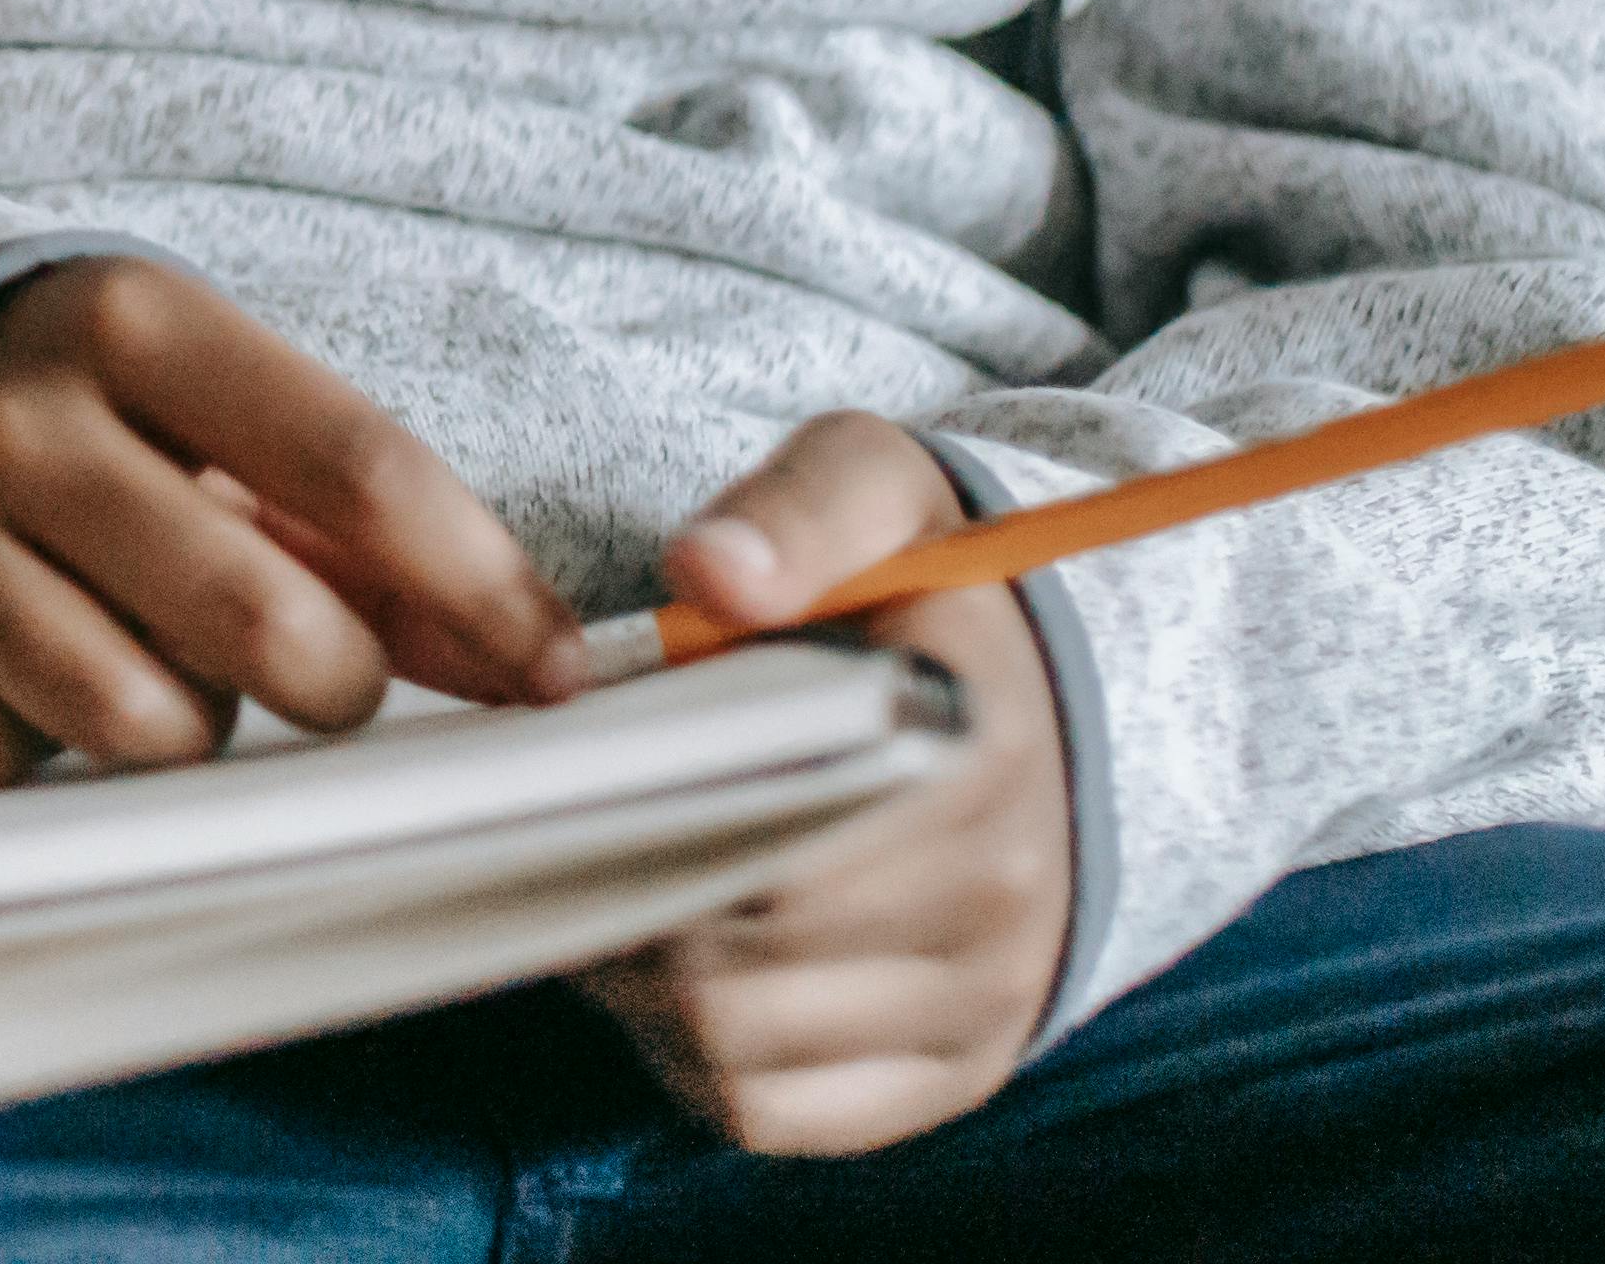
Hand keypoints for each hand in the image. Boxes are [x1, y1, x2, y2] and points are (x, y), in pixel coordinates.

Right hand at [0, 258, 581, 787]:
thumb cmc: (82, 408)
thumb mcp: (209, 406)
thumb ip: (362, 524)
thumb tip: (530, 658)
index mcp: (130, 319)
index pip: (357, 465)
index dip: (483, 588)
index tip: (555, 671)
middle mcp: (21, 421)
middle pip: (267, 623)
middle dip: (337, 679)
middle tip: (322, 669)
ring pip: (147, 726)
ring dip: (190, 724)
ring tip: (156, 653)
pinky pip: (26, 765)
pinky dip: (57, 748)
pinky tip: (34, 668)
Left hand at [575, 413, 1074, 1158]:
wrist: (1045, 696)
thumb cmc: (918, 588)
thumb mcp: (873, 489)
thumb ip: (796, 514)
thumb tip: (710, 572)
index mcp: (978, 752)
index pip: (782, 845)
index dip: (654, 826)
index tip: (588, 781)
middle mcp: (1000, 896)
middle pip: (743, 963)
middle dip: (625, 906)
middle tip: (559, 841)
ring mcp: (983, 1000)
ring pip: (742, 1050)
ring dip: (640, 991)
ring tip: (604, 896)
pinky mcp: (949, 1073)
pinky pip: (777, 1114)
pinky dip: (693, 1065)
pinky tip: (664, 978)